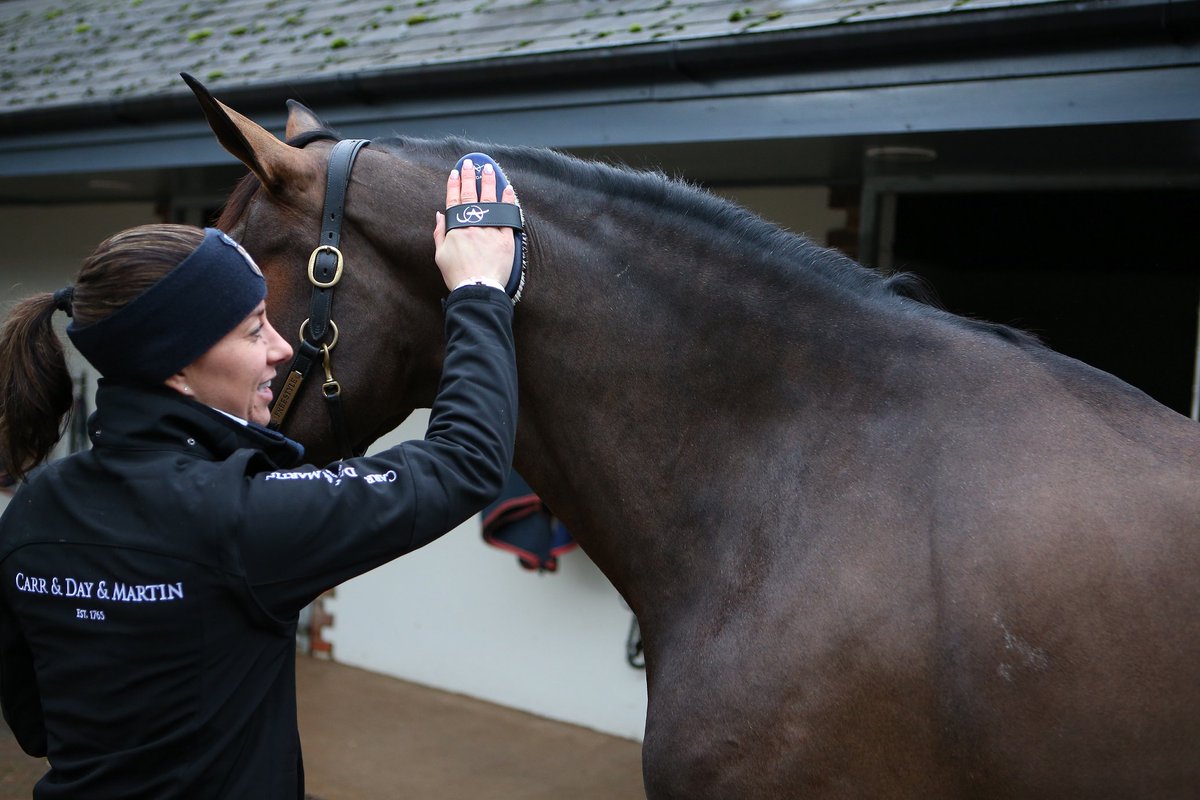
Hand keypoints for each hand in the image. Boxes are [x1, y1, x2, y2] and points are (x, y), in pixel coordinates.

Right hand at [433, 159, 516, 291]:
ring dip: (488, 183)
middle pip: (471, 196)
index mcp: (456, 228)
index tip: (456, 172)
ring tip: (489, 170)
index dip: (454, 185)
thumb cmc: (457, 275)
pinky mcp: (505, 239)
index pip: (454, 200)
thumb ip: (439, 233)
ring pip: (489, 202)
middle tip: (472, 164)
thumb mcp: (440, 255)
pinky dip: (507, 203)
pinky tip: (507, 190)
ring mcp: (490, 231)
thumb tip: (440, 215)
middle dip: (470, 178)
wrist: (477, 290)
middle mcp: (473, 225)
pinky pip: (507, 217)